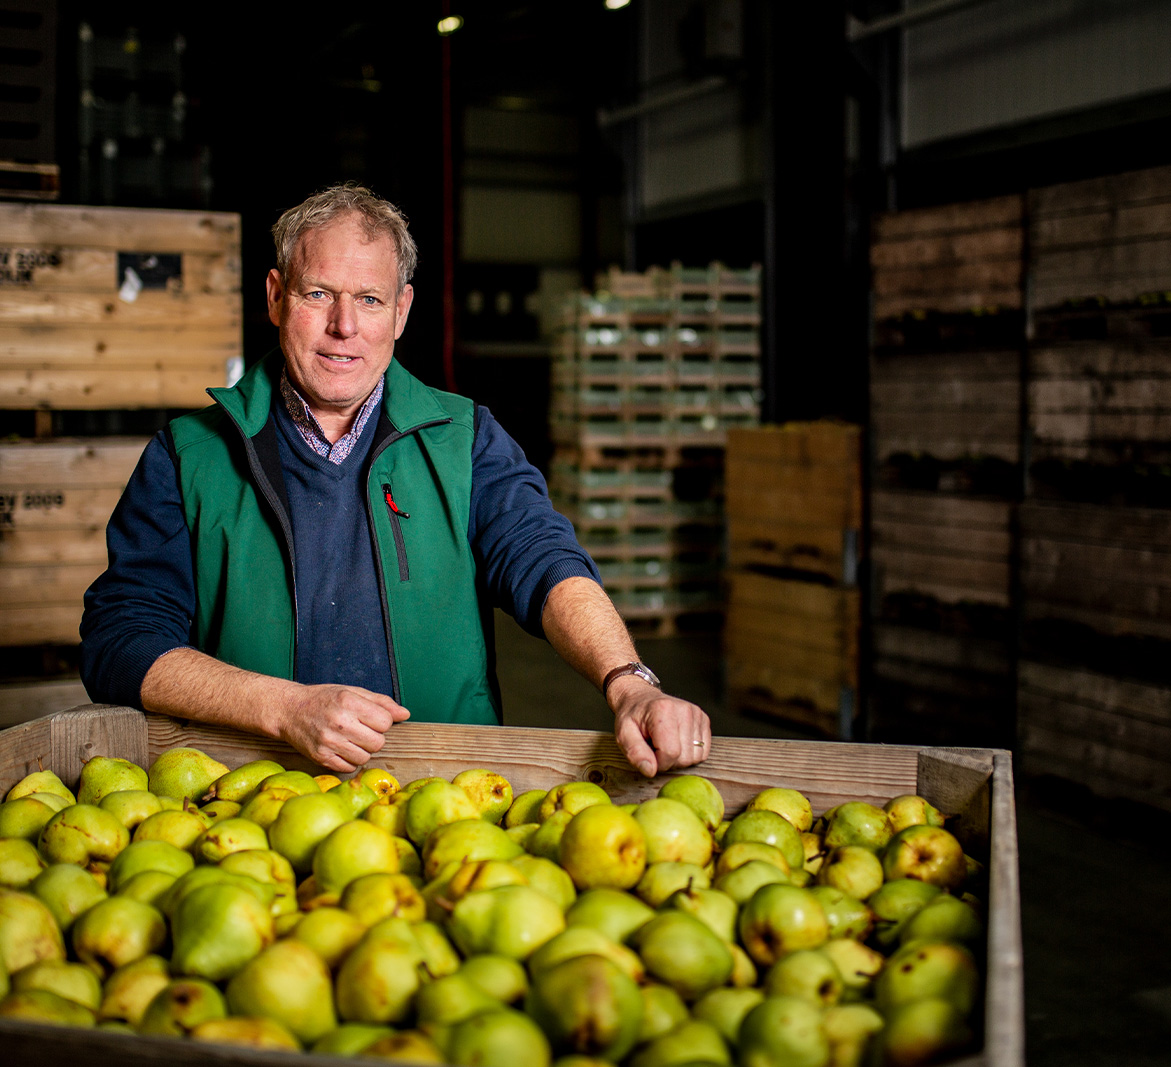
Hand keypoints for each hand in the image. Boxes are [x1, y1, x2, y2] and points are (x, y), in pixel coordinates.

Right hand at [278, 684, 410, 772]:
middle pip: (378, 743)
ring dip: (362, 751)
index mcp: (349, 702)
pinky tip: (341, 748)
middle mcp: (339, 723)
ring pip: (365, 758)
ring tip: (350, 739)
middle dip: (374, 738)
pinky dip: (349, 761)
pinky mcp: (320, 758)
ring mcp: (328, 742)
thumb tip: (405, 714)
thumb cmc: (324, 699)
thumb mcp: (353, 692)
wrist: (289, 710)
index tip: (370, 718)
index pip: (385, 722)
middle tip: (361, 730)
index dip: (382, 721)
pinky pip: (348, 768)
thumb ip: (381, 702)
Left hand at [609, 677, 711, 778]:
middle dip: (669, 761)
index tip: (649, 755)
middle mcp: (684, 710)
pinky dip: (689, 753)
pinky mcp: (704, 719)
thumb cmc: (632, 717)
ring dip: (679, 758)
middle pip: (685, 758)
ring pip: (696, 757)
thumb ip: (635, 753)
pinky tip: (677, 742)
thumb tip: (650, 771)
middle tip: (655, 748)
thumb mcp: (623, 734)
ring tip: (665, 743)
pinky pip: (703, 752)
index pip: (670, 753)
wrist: (641, 698)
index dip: (658, 763)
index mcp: (663, 710)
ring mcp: (697, 714)